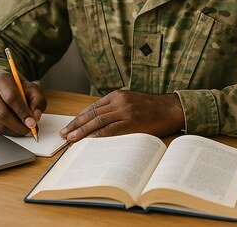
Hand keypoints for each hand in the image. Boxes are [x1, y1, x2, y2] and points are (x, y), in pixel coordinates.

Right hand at [0, 72, 46, 135]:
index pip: (11, 97)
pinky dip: (8, 131)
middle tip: (30, 130)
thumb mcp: (33, 89)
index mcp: (2, 80)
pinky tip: (17, 129)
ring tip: (26, 130)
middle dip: (18, 125)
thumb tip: (36, 117)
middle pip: (2, 113)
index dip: (22, 112)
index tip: (32, 123)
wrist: (7, 87)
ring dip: (14, 130)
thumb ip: (38, 101)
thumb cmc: (20, 88)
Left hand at [59, 90, 183, 141]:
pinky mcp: (132, 122)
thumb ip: (117, 108)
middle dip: (76, 124)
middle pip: (92, 114)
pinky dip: (98, 135)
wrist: (172, 108)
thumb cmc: (152, 108)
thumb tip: (98, 123)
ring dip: (82, 131)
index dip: (79, 117)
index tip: (69, 126)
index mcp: (118, 95)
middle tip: (64, 134)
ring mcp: (125, 111)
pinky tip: (89, 140)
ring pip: (98, 121)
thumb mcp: (132, 101)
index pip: (92, 107)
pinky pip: (111, 130)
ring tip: (71, 139)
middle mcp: (119, 101)